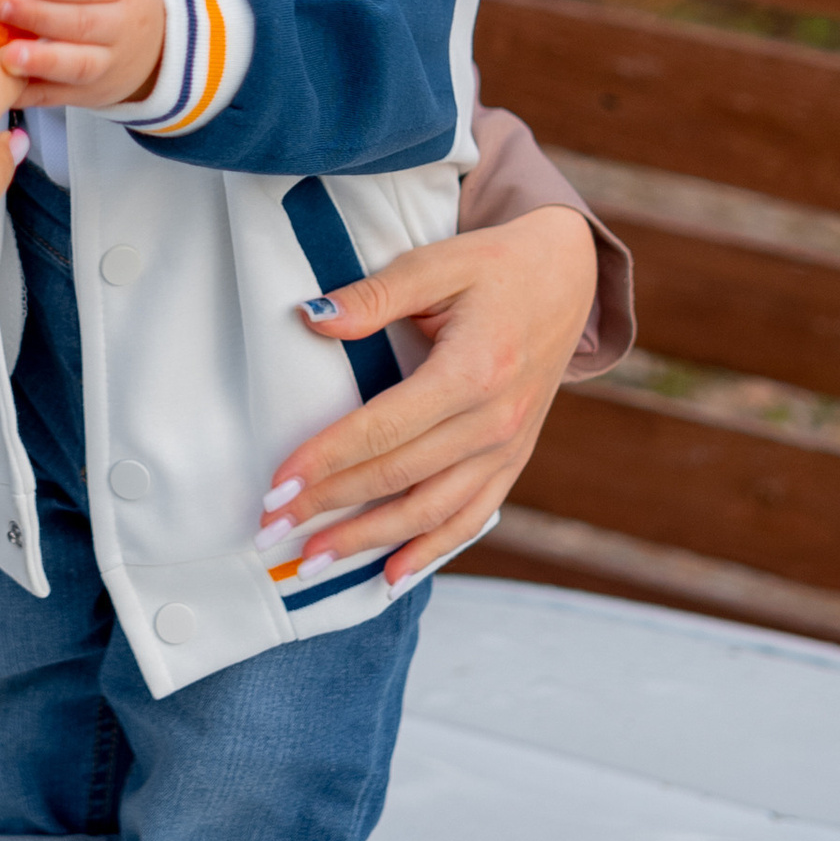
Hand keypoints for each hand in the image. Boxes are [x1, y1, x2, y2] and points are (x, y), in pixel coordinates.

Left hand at [0, 0, 165, 109]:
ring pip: (78, 65)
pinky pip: (59, 96)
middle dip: (38, 16)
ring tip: (7, 56)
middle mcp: (122, 25)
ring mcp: (109, 63)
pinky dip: (31, 92)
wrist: (160, 39)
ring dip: (40, 61)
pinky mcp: (90, 93)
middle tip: (0, 6)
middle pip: (83, 23)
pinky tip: (4, 85)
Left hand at [259, 205, 597, 590]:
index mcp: (472, 371)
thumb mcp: (437, 263)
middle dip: (329, 509)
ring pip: (431, 510)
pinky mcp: (514, 459)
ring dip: (369, 542)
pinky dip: (431, 550)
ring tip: (313, 563)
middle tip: (271, 531)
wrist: (568, 278)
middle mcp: (494, 420)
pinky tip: (390, 577)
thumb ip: (375, 295)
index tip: (276, 487)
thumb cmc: (495, 266)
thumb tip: (313, 319)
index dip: (325, 460)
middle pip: (398, 477)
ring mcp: (508, 446)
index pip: (382, 428)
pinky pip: (471, 517)